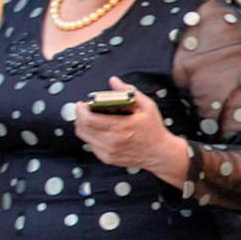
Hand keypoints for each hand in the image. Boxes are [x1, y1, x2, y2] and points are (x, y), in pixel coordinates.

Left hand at [73, 76, 187, 184]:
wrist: (161, 153)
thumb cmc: (154, 131)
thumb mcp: (147, 106)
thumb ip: (129, 92)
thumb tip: (114, 81)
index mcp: (120, 127)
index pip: (88, 119)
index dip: (81, 110)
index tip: (82, 104)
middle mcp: (112, 141)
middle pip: (82, 128)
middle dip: (79, 116)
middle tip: (84, 109)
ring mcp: (109, 152)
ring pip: (84, 137)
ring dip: (83, 126)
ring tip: (89, 119)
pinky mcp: (108, 158)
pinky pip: (91, 146)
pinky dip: (91, 136)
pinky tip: (99, 131)